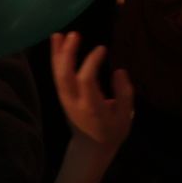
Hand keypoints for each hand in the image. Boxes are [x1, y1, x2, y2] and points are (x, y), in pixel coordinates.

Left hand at [50, 32, 133, 153]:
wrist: (91, 148)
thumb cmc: (111, 131)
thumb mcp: (125, 117)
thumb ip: (124, 93)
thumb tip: (119, 71)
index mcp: (91, 107)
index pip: (86, 81)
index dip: (92, 62)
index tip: (102, 48)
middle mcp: (74, 102)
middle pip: (65, 76)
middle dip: (67, 54)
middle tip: (75, 34)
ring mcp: (65, 99)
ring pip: (57, 74)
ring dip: (58, 53)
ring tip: (60, 34)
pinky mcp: (62, 95)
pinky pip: (57, 75)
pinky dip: (55, 58)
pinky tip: (57, 42)